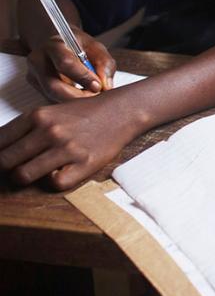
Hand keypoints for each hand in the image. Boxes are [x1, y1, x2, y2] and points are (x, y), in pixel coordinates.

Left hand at [0, 95, 140, 190]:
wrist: (122, 111)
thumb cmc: (85, 114)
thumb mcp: (51, 112)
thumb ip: (26, 129)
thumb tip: (1, 149)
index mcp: (37, 116)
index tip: (3, 159)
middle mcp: (49, 131)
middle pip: (4, 161)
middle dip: (6, 168)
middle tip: (16, 168)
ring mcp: (66, 148)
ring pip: (23, 175)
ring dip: (24, 178)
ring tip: (34, 172)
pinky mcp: (84, 163)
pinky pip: (54, 183)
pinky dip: (54, 181)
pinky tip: (60, 171)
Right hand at [26, 30, 114, 101]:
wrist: (57, 43)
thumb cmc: (77, 45)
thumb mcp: (95, 47)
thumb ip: (104, 63)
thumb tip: (105, 85)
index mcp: (54, 45)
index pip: (66, 63)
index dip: (83, 77)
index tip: (98, 86)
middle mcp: (38, 60)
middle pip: (53, 86)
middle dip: (77, 96)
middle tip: (95, 97)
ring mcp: (33, 75)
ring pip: (52, 96)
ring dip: (74, 102)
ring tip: (90, 97)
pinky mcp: (35, 87)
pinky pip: (51, 100)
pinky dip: (68, 104)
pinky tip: (80, 98)